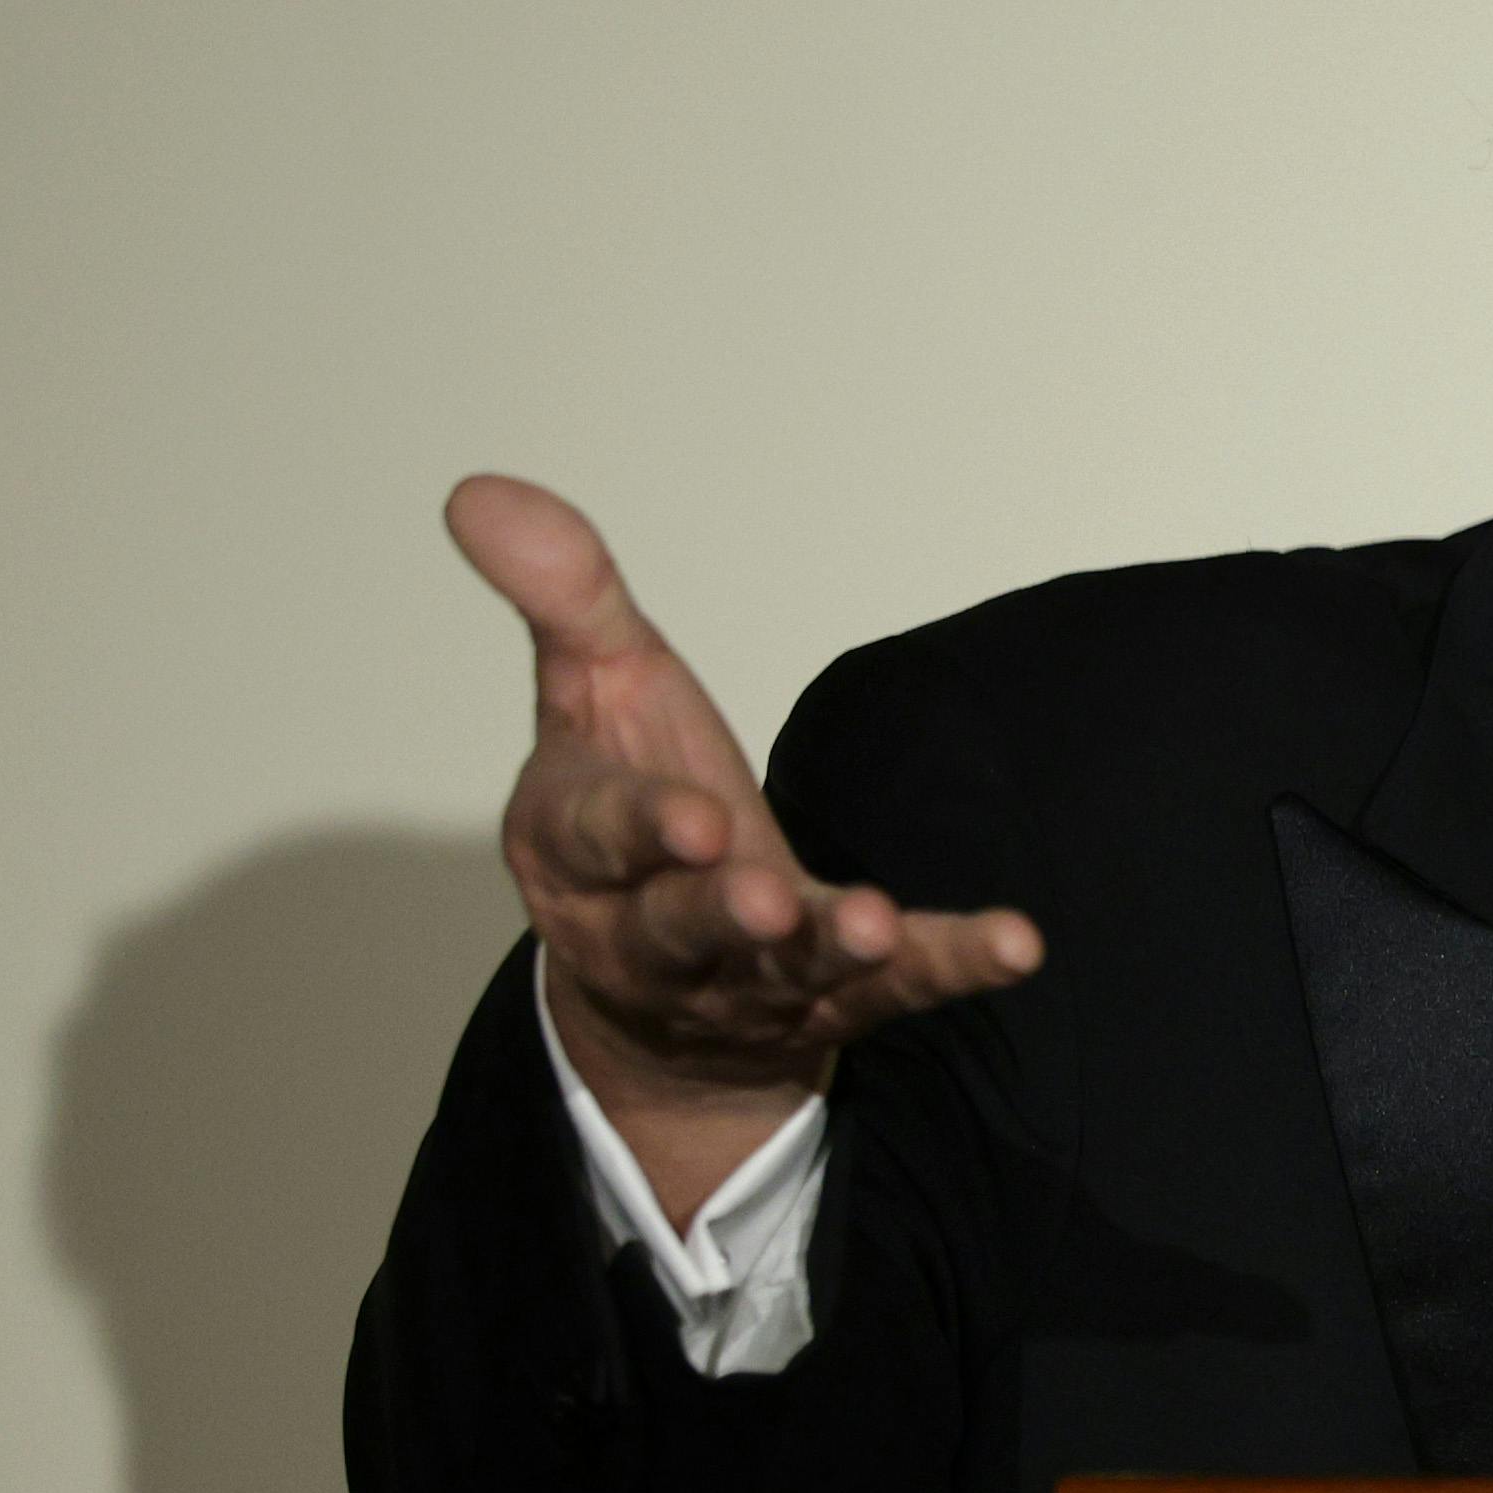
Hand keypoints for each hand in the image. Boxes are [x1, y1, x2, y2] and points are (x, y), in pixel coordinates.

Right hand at [448, 476, 1042, 1224]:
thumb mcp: (594, 690)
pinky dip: (954, 964)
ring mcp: (748, 979)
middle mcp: (655, 932)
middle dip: (721, 912)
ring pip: (787, 971)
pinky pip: (900, 989)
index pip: (597, 838)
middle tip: (766, 900)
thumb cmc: (630, 807)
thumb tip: (479, 491)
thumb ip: (564, 597)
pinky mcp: (835, 1001)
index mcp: (579, 854)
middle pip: (683, 926)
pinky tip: (1013, 945)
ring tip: (878, 929)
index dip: (639, 830)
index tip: (689, 820)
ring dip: (833, 949)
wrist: (658, 983)